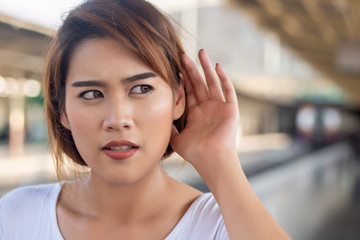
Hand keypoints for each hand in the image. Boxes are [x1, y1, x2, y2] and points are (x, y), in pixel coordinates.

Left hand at [170, 50, 238, 169]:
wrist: (211, 160)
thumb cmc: (194, 152)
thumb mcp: (176, 137)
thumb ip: (168, 125)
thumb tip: (156, 116)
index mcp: (195, 113)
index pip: (188, 91)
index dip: (182, 78)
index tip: (175, 65)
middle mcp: (207, 107)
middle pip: (198, 83)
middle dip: (191, 69)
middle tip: (183, 54)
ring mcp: (219, 107)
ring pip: (212, 82)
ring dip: (206, 68)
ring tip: (200, 53)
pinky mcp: (230, 109)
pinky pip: (227, 90)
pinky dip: (224, 78)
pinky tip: (217, 66)